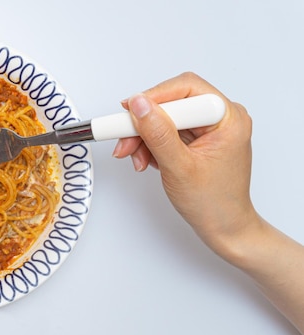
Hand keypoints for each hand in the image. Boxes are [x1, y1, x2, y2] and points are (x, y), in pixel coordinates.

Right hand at [112, 72, 256, 255]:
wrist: (223, 227)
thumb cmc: (214, 203)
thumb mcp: (179, 168)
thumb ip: (158, 134)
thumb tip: (140, 105)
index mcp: (228, 118)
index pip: (186, 88)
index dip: (154, 98)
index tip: (127, 112)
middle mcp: (220, 117)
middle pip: (171, 103)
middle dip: (144, 124)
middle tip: (124, 141)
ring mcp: (208, 128)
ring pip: (164, 118)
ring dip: (144, 137)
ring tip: (136, 159)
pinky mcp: (197, 138)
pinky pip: (166, 131)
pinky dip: (151, 145)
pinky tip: (147, 160)